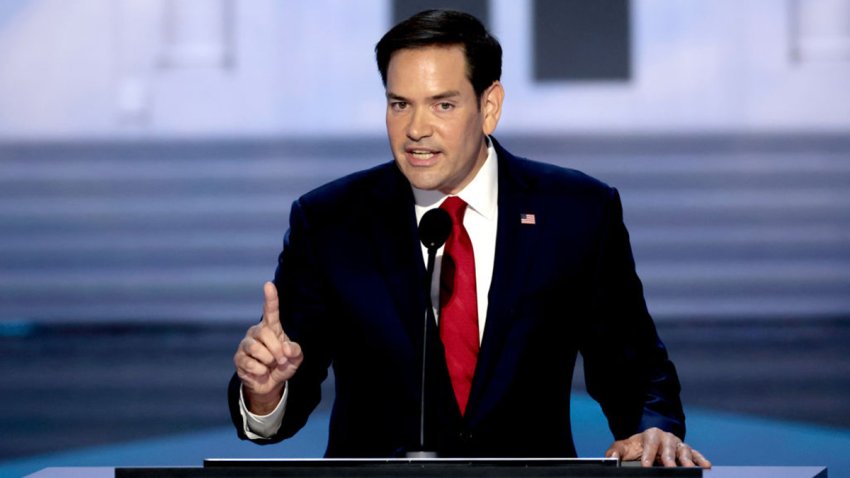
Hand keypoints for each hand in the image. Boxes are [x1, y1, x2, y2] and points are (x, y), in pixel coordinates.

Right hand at [234, 281, 303, 413]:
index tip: (269, 285)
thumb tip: (285, 348)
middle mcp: (256, 333)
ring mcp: (246, 345)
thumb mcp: (295, 358)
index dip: (270, 298)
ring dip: (269, 361)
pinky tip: (261, 372)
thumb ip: (295, 351)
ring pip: (256, 349)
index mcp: (272, 328)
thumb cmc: (283, 365)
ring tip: (270, 365)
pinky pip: (250, 363)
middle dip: (276, 349)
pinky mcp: (238, 358)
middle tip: (282, 359)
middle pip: (265, 333)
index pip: (270, 311)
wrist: (270, 384)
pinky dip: (261, 371)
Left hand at [605, 427, 710, 467]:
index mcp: (651, 435)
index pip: (649, 445)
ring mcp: (678, 444)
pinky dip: (701, 460)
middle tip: (670, 468)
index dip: (648, 455)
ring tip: (691, 469)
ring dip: (688, 460)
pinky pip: (696, 455)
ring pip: (685, 451)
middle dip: (669, 459)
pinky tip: (706, 466)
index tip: (646, 465)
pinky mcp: (687, 451)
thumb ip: (616, 451)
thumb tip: (611, 457)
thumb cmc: (636, 447)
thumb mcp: (625, 447)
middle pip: (669, 448)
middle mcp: (667, 438)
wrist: (649, 442)